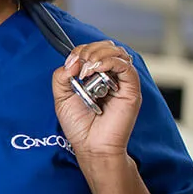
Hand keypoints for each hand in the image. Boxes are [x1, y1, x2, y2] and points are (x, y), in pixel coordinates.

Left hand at [52, 41, 141, 163]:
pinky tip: (96, 70)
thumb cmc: (79, 125)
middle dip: (89, 49)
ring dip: (98, 54)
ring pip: (118, 53)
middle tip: (79, 64)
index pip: (94, 50)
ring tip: (86, 69)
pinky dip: (109, 62)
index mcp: (96, 76)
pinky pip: (126, 67)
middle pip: (107, 47)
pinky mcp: (131, 90)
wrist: (91, 145)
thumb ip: (61, 76)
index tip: (70, 63)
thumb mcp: (61, 96)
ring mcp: (122, 83)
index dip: (80, 51)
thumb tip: (74, 61)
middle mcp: (111, 77)